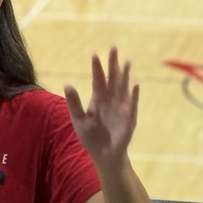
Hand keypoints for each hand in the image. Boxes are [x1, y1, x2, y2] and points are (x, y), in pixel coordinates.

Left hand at [64, 48, 138, 169]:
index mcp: (98, 98)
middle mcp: (110, 99)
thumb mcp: (79, 119)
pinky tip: (135, 86)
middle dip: (113, 64)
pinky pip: (132, 104)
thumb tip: (67, 84)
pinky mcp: (129, 117)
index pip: (98, 79)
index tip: (95, 54)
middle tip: (113, 48)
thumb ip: (74, 102)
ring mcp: (121, 106)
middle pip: (112, 78)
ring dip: (125, 75)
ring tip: (126, 62)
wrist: (104, 154)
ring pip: (123, 87)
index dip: (97, 68)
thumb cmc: (90, 136)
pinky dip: (133, 96)